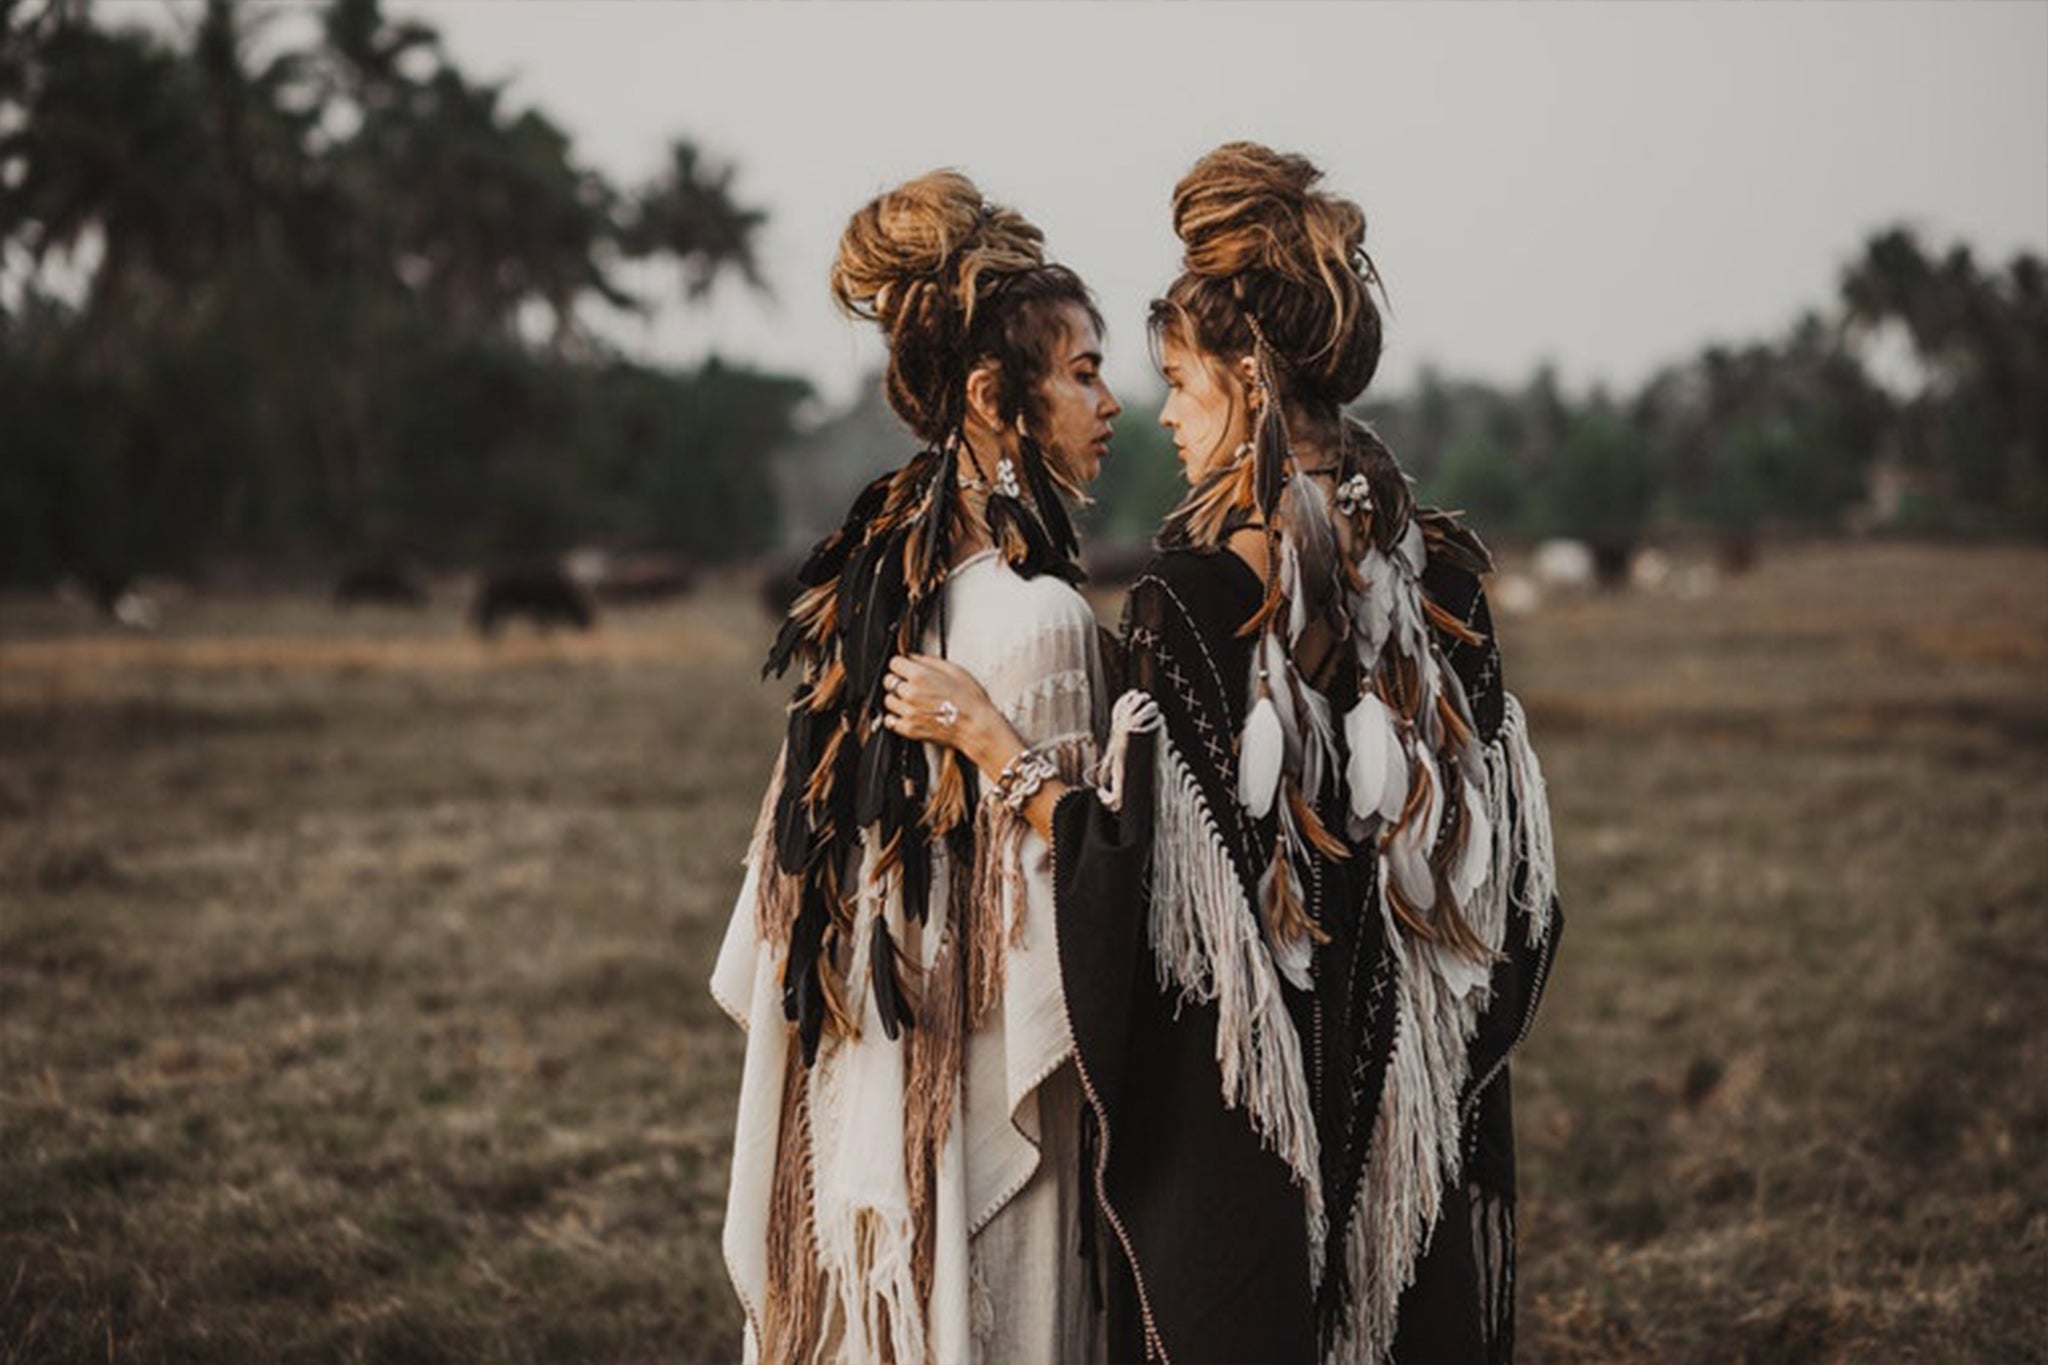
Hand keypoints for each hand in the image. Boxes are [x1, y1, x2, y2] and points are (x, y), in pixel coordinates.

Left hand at [882, 654, 1019, 774]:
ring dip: (897, 699)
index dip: (901, 664)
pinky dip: (895, 717)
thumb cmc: (971, 700)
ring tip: (911, 700)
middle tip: (909, 684)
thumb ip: (929, 661)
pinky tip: (907, 714)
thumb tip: (914, 657)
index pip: (894, 663)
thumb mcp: (955, 670)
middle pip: (889, 681)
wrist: (976, 727)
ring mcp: (908, 712)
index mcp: (921, 676)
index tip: (906, 668)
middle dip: (898, 680)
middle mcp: (911, 693)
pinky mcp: (909, 729)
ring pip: (888, 700)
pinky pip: (890, 721)